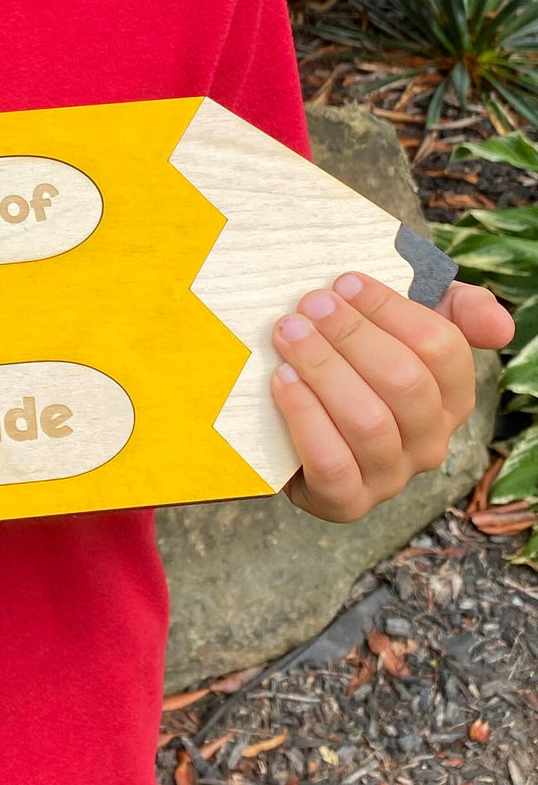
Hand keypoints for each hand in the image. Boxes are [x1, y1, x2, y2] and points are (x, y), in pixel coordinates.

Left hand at [272, 273, 513, 522]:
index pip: (441, 347)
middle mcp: (431, 442)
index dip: (391, 309)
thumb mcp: (402, 331)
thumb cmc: (353, 369)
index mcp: (453, 398)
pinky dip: (305, 417)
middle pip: (404, 381)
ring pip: (368, 421)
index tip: (344, 282)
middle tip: (309, 305)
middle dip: (352, 335)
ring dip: (324, 369)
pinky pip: (331, 462)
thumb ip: (455, 309)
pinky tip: (282, 381)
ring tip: (288, 335)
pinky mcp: (346, 502)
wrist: (294, 434)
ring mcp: (390, 476)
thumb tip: (500, 326)